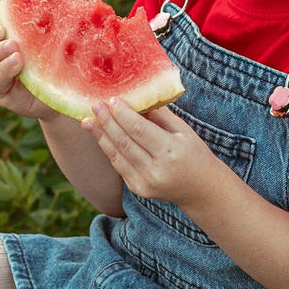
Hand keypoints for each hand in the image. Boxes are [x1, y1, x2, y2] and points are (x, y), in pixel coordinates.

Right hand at [0, 22, 62, 120]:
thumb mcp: (50, 40)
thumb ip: (46, 21)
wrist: (62, 93)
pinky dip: (5, 72)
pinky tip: (18, 66)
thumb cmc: (54, 61)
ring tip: (17, 54)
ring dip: (1, 56)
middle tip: (10, 40)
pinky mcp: (0, 94)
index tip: (2, 28)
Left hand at [84, 98, 229, 207]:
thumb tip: (135, 99)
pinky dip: (109, 149)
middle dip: (107, 122)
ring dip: (101, 136)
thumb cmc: (194, 153)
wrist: (200, 189)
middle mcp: (155, 170)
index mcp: (170, 152)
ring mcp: (145, 183)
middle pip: (124, 142)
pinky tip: (101, 136)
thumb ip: (159, 116)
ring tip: (87, 121)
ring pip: (116, 155)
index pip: (139, 130)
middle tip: (94, 105)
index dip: (122, 114)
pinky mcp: (138, 189)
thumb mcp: (183, 131)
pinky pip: (119, 165)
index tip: (111, 99)